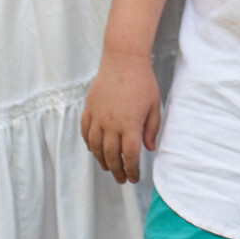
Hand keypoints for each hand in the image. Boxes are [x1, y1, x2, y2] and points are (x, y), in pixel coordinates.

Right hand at [79, 51, 160, 184]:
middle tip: (121, 179)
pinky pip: (85, 132)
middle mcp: (112, 124)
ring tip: (108, 168)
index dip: (132, 170)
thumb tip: (149, 149)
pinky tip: (95, 149)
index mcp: (131, 125)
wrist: (123, 59)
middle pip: (112, 156)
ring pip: (96, 147)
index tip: (134, 178)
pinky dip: (89, 144)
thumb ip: (151, 129)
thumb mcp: (154, 106)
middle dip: (117, 171)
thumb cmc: (143, 81)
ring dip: (102, 160)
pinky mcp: (89, 108)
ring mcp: (98, 117)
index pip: (130, 156)